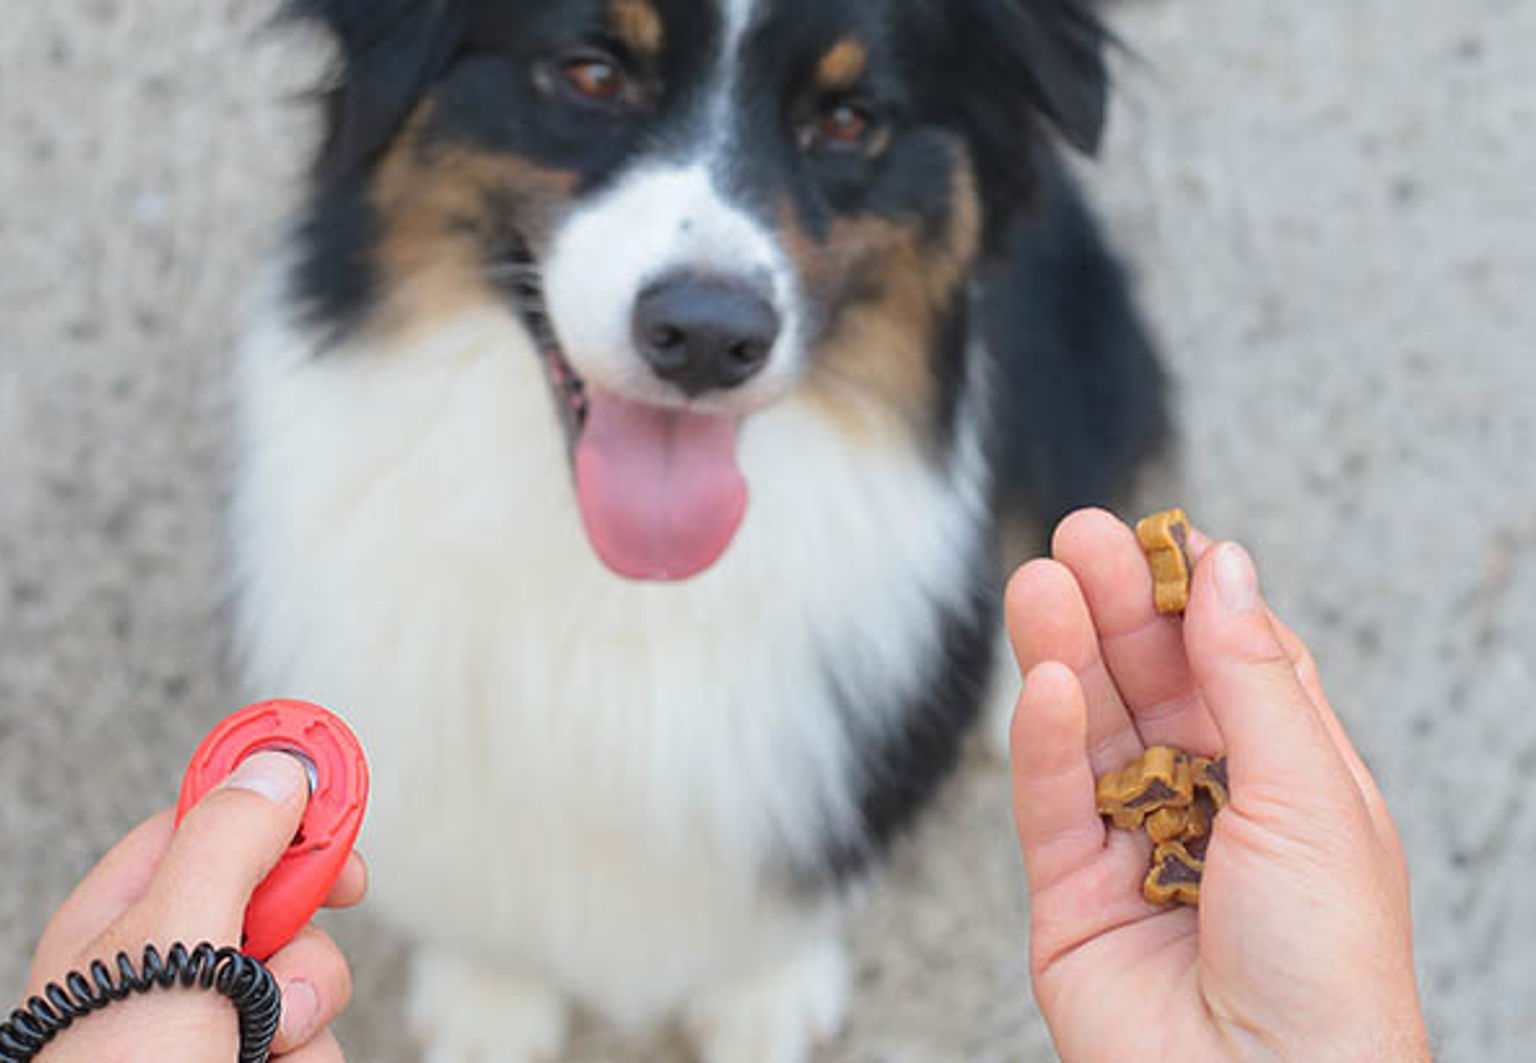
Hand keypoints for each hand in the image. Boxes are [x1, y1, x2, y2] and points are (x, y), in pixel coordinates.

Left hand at [24, 752, 366, 1061]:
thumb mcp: (165, 947)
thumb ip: (227, 846)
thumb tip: (281, 768)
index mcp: (125, 915)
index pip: (211, 815)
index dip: (278, 792)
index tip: (339, 781)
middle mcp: (169, 965)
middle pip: (279, 892)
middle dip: (303, 924)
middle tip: (297, 931)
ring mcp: (213, 1024)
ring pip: (310, 974)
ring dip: (307, 1008)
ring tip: (258, 1047)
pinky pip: (318, 1038)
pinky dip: (310, 1056)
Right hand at [1007, 510, 1430, 1062]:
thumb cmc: (1329, 971)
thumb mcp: (1312, 798)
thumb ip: (1252, 677)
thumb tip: (1227, 567)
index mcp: (1287, 780)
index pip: (1232, 661)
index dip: (1195, 597)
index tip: (1163, 536)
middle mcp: (1207, 804)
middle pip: (1150, 683)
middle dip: (1115, 609)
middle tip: (1077, 538)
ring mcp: (1132, 846)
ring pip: (1090, 729)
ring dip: (1064, 654)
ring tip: (1038, 585)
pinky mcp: (1069, 893)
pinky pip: (1050, 801)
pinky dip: (1043, 740)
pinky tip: (1044, 684)